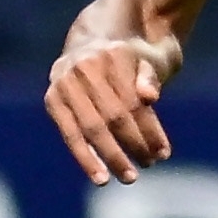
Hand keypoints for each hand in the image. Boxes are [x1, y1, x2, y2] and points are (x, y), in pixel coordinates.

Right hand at [46, 20, 181, 184]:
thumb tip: (149, 97)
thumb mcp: (150, 59)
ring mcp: (65, 82)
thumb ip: (150, 77)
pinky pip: (69, 133)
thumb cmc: (132, 58)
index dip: (150, 130)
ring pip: (90, 128)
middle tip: (149, 164)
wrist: (95, 39)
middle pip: (113, 116)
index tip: (164, 153)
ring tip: (129, 177)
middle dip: (133, 145)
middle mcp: (85, 67)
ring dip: (110, 156)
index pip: (133, 102)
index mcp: (113, 54)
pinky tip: (100, 176)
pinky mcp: (53, 98)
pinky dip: (85, 157)